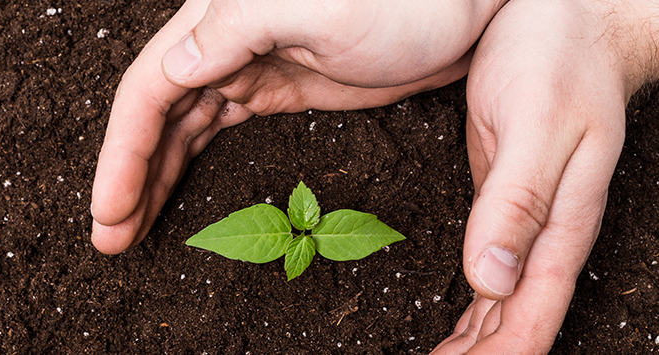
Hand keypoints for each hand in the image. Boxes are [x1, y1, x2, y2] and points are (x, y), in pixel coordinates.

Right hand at [90, 0, 506, 253]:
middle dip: (130, 177)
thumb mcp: (319, 6)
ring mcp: (250, 65)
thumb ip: (237, 29)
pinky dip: (191, 164)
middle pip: (157, 115)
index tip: (110, 211)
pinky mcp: (279, 87)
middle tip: (112, 237)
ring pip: (182, 128)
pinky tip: (175, 193)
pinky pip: (218, 130)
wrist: (469, 5)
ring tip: (132, 229)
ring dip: (155, 178)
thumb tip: (173, 67)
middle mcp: (222, 39)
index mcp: (219, 17)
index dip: (123, 153)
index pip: (150, 89)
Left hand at [431, 0, 656, 352]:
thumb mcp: (535, 126)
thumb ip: (516, 203)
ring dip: (475, 340)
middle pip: (516, 318)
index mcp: (560, 224)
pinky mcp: (504, 198)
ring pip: (503, 300)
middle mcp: (546, 231)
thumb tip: (489, 281)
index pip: (532, 313)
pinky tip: (461, 319)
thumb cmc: (559, 61)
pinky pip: (491, 266)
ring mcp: (526, 217)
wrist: (571, 16)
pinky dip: (473, 302)